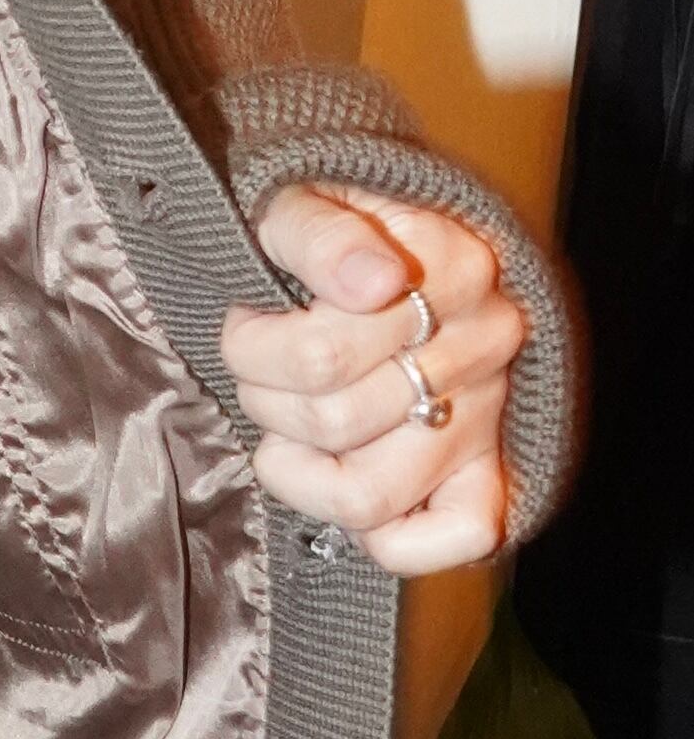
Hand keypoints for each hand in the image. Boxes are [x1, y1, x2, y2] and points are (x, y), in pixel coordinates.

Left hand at [219, 185, 524, 577]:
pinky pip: (463, 534)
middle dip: (265, 398)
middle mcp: (484, 343)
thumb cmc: (329, 229)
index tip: (250, 316)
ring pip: (369, 494)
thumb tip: (373, 283)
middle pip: (335, 423)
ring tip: (289, 418)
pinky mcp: (488, 466)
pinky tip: (339, 480)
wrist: (381, 238)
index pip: (320, 356)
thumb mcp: (304, 201)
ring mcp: (488, 411)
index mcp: (452, 267)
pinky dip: (391, 537)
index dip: (252, 349)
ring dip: (298, 467)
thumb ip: (325, 234)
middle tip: (263, 365)